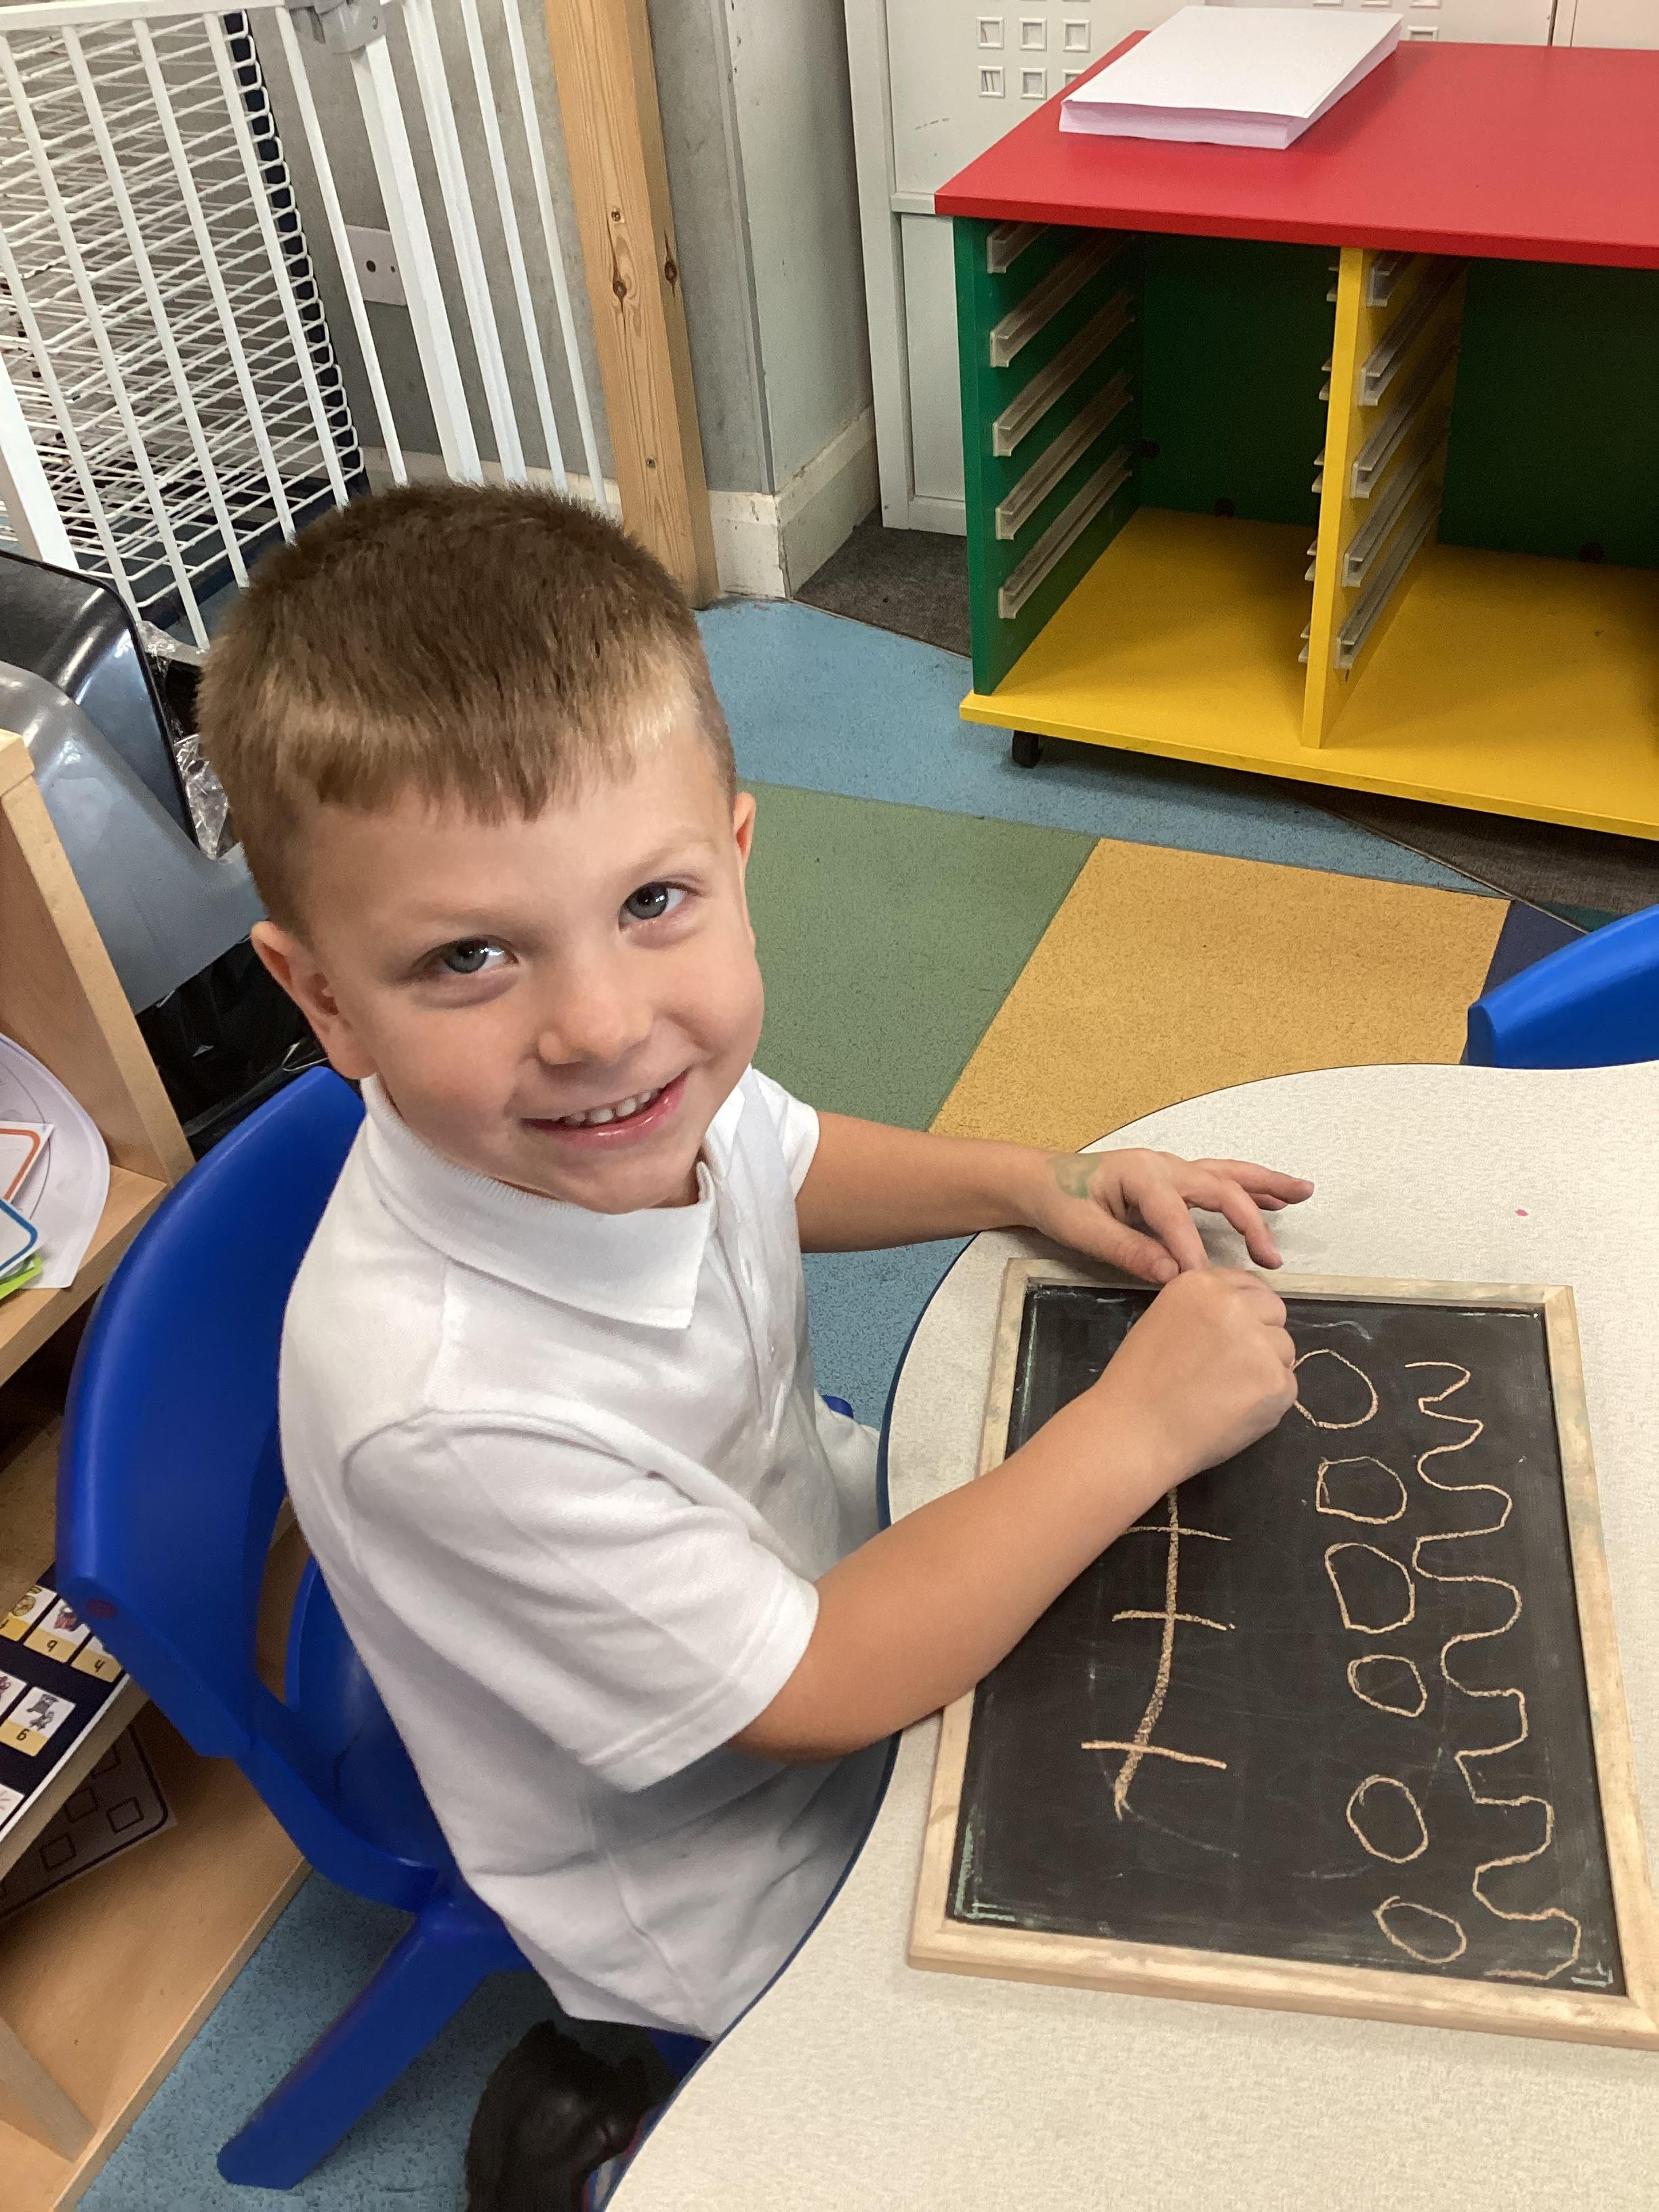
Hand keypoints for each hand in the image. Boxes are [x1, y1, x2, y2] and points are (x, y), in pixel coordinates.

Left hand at [1023, 1147, 1313, 1282]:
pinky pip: (1220, 1178)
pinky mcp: (1174, 1178)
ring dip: (1266, 1185)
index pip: (1174, 1216)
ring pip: (1228, 1174)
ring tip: (1304, 1193)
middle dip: (1248, 1221)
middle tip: (1270, 1260)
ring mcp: (1172, 1168)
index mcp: (1140, 1174)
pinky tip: (1276, 1198)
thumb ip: (1128, 1250)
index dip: (1192, 1250)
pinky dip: (1251, 1186)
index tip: (1208, 1283)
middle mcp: (1163, 1165)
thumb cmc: (1059, 1202)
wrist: (1040, 1179)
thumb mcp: (1084, 1230)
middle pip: (1217, 1187)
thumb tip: (1172, 1275)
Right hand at [1088, 1268, 1298, 1483]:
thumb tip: (1242, 1315)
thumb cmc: (1139, 1383)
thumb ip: (1205, 1310)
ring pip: (1284, 1349)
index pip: (1249, 1286)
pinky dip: (1268, 1400)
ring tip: (1228, 1392)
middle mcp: (1235, 1305)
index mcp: (1202, 1284)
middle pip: (1275, 1312)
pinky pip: (1287, 1385)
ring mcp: (1260, 1343)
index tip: (1232, 1335)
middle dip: (1261, 1335)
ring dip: (1266, 1368)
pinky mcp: (1277, 1382)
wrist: (1136, 1432)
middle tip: (1231, 1366)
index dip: (1244, 1313)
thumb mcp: (1164, 1320)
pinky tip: (1234, 1411)